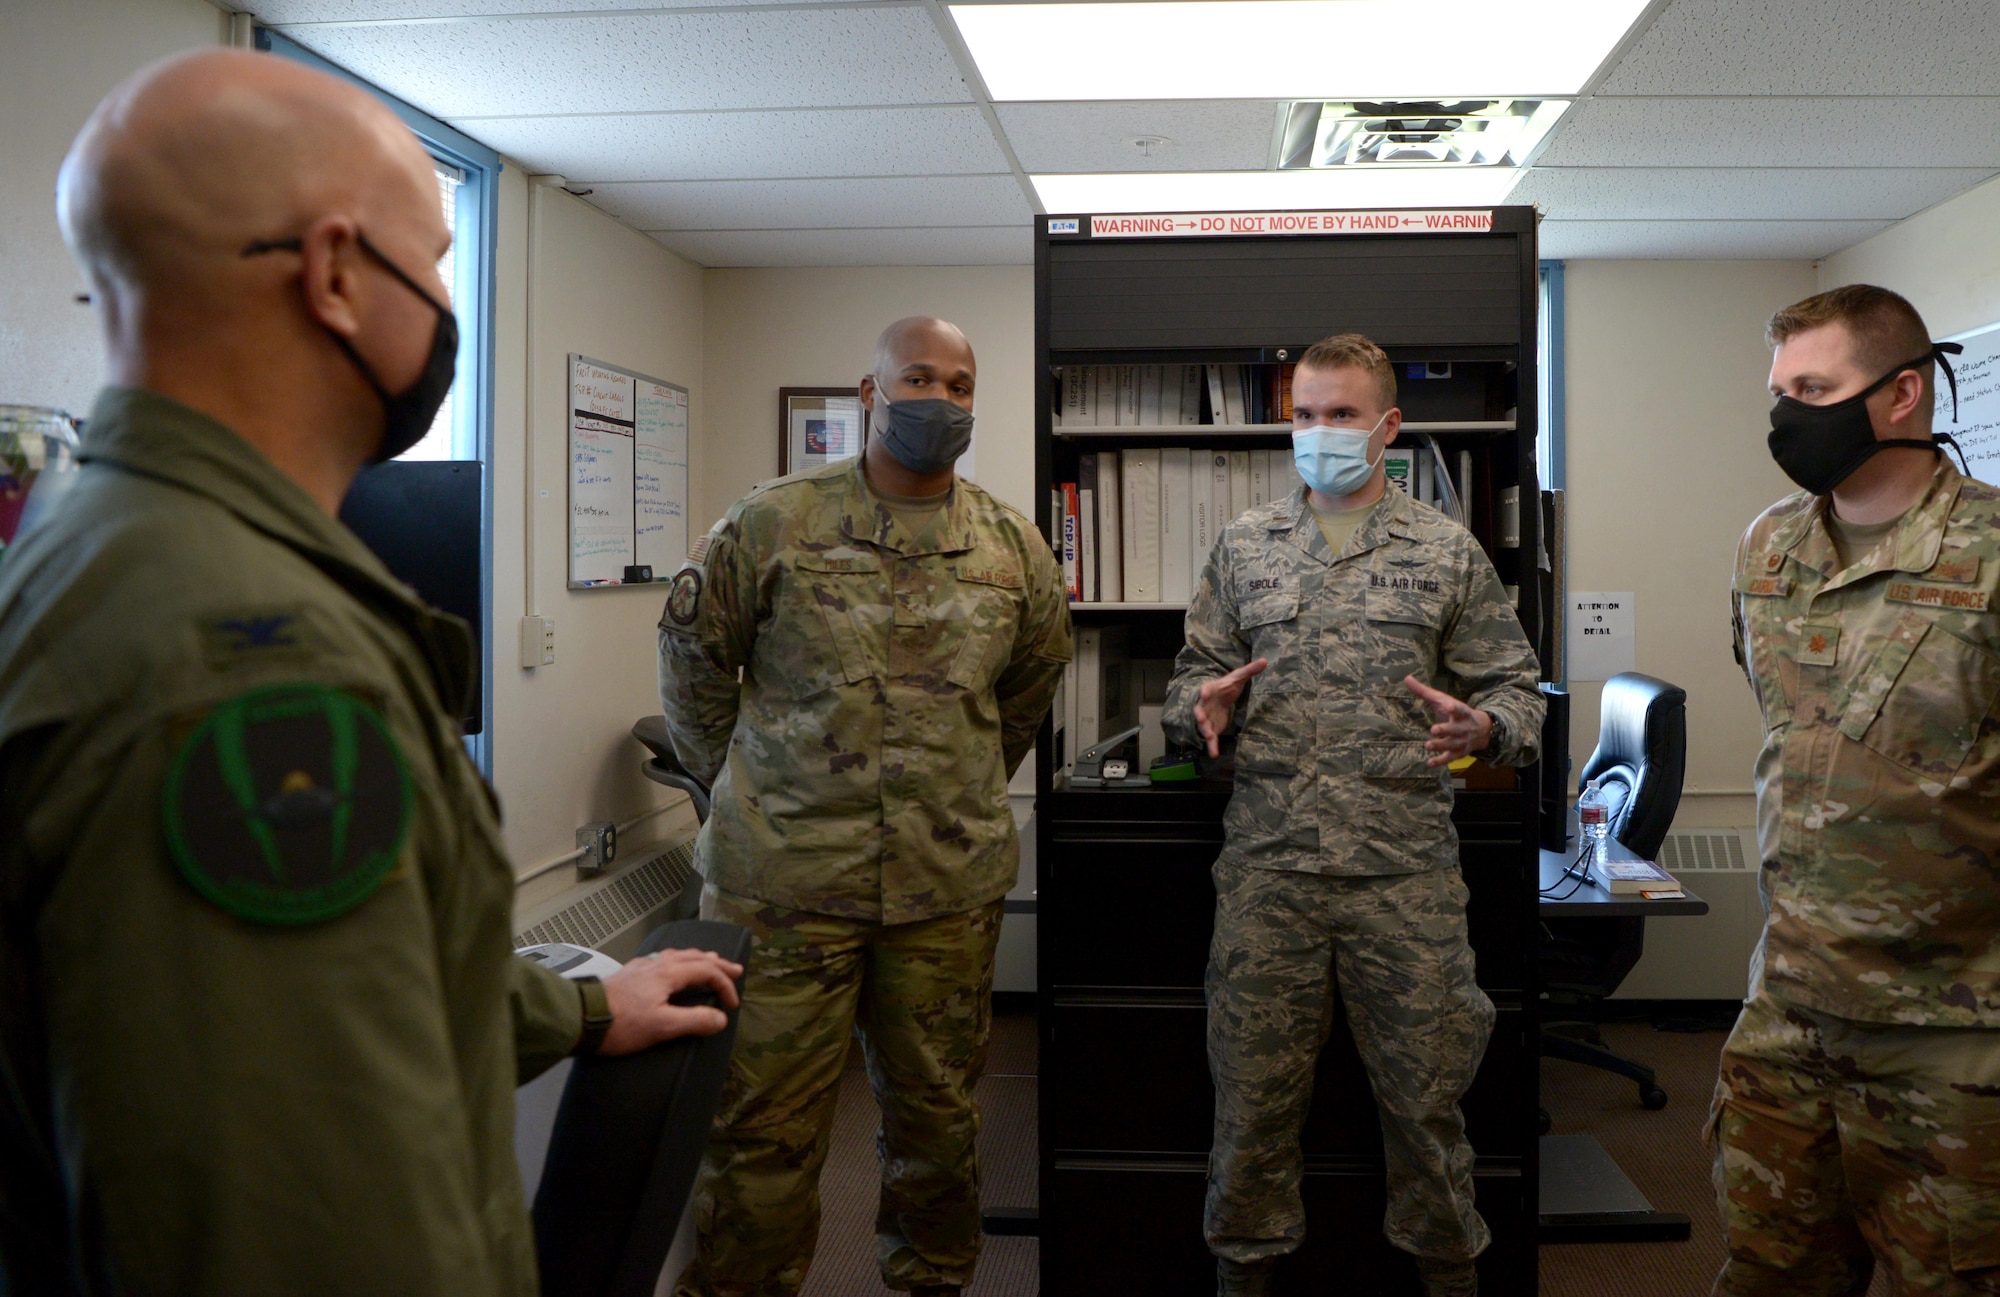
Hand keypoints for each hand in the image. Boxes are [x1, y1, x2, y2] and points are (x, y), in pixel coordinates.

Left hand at [596, 947, 743, 1055]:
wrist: (581, 1019)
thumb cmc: (622, 1024)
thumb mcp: (662, 1027)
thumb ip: (694, 1021)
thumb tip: (720, 1019)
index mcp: (668, 973)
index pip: (706, 972)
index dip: (724, 986)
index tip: (732, 1006)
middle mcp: (656, 963)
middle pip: (694, 957)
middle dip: (717, 964)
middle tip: (736, 969)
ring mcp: (641, 966)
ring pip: (677, 955)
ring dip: (698, 959)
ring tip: (710, 960)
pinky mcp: (629, 974)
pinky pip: (662, 959)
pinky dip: (679, 961)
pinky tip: (672, 967)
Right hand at [1194, 659, 1268, 757]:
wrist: (1217, 697)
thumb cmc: (1226, 686)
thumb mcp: (1237, 677)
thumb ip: (1250, 670)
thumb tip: (1265, 660)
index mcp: (1210, 690)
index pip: (1205, 689)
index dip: (1204, 692)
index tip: (1204, 693)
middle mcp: (1204, 705)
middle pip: (1199, 709)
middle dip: (1199, 714)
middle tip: (1201, 718)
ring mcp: (1205, 718)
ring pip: (1203, 726)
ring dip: (1205, 731)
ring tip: (1209, 737)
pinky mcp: (1211, 728)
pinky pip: (1210, 738)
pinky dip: (1212, 746)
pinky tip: (1214, 755)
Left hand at [1403, 675, 1492, 767]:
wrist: (1482, 730)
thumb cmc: (1456, 712)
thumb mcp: (1443, 700)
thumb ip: (1424, 692)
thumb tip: (1407, 678)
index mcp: (1461, 712)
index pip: (1459, 709)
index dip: (1455, 708)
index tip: (1449, 705)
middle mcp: (1463, 727)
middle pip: (1455, 729)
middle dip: (1446, 730)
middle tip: (1434, 729)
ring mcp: (1462, 741)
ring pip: (1452, 745)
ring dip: (1440, 746)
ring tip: (1428, 745)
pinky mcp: (1459, 753)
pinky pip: (1450, 758)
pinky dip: (1441, 761)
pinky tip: (1430, 763)